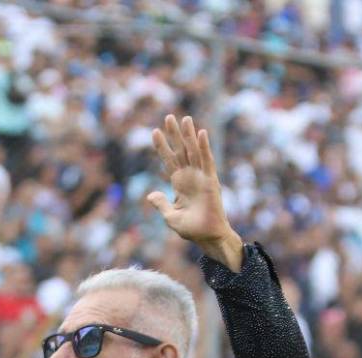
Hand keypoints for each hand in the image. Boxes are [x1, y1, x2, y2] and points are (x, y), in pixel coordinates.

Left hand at [147, 115, 241, 270]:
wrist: (207, 237)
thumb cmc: (191, 229)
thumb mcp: (170, 217)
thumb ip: (161, 204)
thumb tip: (150, 194)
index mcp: (179, 184)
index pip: (168, 160)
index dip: (162, 146)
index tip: (154, 131)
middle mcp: (189, 177)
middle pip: (180, 151)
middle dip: (174, 134)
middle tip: (168, 117)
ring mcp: (200, 177)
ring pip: (193, 151)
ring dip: (189, 135)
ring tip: (184, 118)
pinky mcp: (211, 181)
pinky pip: (207, 161)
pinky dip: (204, 147)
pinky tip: (201, 133)